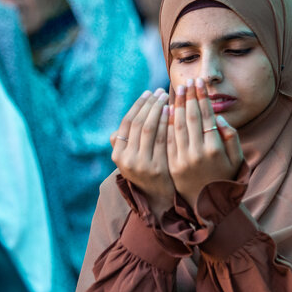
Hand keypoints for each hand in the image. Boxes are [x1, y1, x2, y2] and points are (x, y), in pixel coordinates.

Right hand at [111, 89, 173, 216]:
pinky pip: (163, 139)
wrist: (160, 200)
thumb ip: (126, 143)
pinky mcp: (157, 168)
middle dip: (150, 104)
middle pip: (138, 123)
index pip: (127, 123)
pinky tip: (173, 112)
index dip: (138, 106)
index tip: (148, 93)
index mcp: (117, 155)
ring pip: (149, 129)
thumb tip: (121, 125)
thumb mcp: (131, 160)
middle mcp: (126, 159)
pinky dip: (167, 123)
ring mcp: (141, 164)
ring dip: (158, 110)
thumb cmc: (147, 173)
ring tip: (167, 97)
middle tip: (160, 91)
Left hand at [166, 78, 242, 210]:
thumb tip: (217, 117)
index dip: (202, 97)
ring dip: (177, 105)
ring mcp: (182, 160)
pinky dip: (166, 122)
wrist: (208, 205)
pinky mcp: (172, 165)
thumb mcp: (236, 159)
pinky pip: (167, 139)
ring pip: (177, 126)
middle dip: (189, 97)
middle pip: (191, 117)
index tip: (199, 83)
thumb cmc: (225, 178)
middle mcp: (198, 153)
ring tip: (177, 90)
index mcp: (215, 149)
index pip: (206, 116)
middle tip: (187, 81)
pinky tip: (167, 109)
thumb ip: (231, 136)